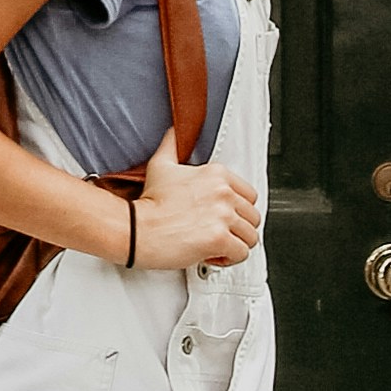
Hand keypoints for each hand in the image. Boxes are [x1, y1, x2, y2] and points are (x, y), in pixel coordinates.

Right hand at [126, 125, 259, 271]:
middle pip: (253, 216)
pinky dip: (229, 259)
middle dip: (238, 228)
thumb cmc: (149, 203)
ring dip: (235, 244)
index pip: (250, 195)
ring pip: (251, 236)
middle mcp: (224, 193)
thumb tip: (174, 131)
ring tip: (216, 246)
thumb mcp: (161, 165)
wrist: (137, 228)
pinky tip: (212, 254)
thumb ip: (172, 145)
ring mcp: (223, 216)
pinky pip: (241, 253)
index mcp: (217, 174)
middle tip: (218, 233)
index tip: (221, 216)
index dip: (237, 209)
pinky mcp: (219, 238)